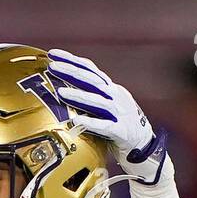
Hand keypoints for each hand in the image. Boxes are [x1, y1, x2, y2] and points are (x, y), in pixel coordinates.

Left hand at [47, 48, 165, 180]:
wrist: (143, 143)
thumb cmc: (120, 124)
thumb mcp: (107, 105)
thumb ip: (92, 96)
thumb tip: (67, 88)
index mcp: (110, 88)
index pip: (90, 69)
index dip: (72, 60)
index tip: (53, 54)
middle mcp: (115, 96)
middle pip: (91, 80)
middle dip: (71, 71)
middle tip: (53, 66)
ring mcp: (118, 112)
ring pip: (96, 100)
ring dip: (78, 96)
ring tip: (60, 92)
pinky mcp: (120, 130)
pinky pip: (103, 125)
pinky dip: (90, 122)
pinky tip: (75, 120)